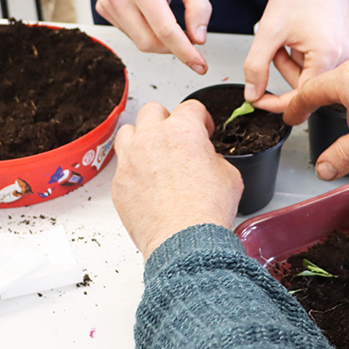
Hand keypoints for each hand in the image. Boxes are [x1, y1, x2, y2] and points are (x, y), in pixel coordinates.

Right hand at [94, 0, 211, 74]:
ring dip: (160, 37)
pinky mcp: (103, 9)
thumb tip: (199, 38)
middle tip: (190, 36)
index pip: (166, 33)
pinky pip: (130, 32)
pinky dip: (147, 29)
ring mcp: (107, 4)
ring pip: (140, 41)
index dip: (186, 53)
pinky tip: (151, 8)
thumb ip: (199, 7)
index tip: (200, 66)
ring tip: (166, 7)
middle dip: (173, 47)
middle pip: (150, 44)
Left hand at [111, 100, 243, 258]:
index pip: (190, 107)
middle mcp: (152, 138)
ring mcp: (131, 159)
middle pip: (153, 111)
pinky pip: (122, 165)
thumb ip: (214, 159)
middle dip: (166, 121)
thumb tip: (207, 161)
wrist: (184, 241)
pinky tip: (145, 184)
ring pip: (128, 131)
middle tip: (175, 138)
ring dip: (140, 138)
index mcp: (183, 131)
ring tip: (152, 154)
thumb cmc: (206, 211)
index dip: (200, 118)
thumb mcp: (229, 176)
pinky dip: (132, 170)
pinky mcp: (119, 182)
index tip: (203, 129)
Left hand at [243, 0, 348, 104]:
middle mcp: (345, 61)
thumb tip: (252, 95)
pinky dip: (306, 59)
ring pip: (313, 79)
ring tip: (289, 38)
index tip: (257, 100)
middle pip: (307, 89)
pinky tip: (302, 39)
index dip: (274, 102)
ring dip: (294, 64)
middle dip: (284, 70)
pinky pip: (323, 68)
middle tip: (276, 47)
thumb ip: (256, 66)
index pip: (300, 99)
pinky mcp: (348, 52)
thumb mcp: (269, 31)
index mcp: (327, 58)